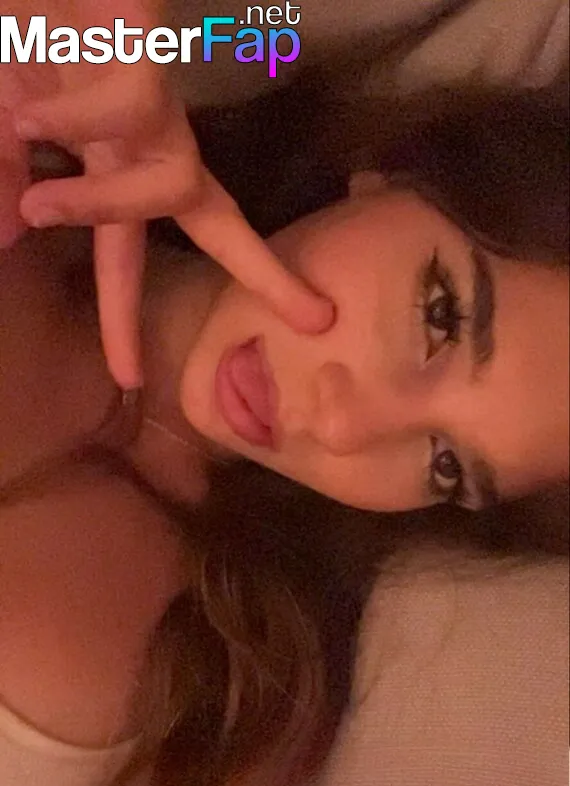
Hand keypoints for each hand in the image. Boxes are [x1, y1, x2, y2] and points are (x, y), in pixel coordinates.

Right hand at [2, 3, 333, 388]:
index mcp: (112, 163)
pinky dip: (67, 122)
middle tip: (313, 320)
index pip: (132, 251)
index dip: (127, 318)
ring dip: (99, 211)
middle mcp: (146, 141)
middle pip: (215, 219)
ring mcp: (152, 101)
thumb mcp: (3, 126)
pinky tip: (28, 114)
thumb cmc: (20, 38)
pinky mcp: (149, 48)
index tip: (133, 379)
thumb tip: (7, 238)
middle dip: (262, 272)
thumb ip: (7, 181)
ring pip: (172, 183)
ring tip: (39, 209)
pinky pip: (124, 107)